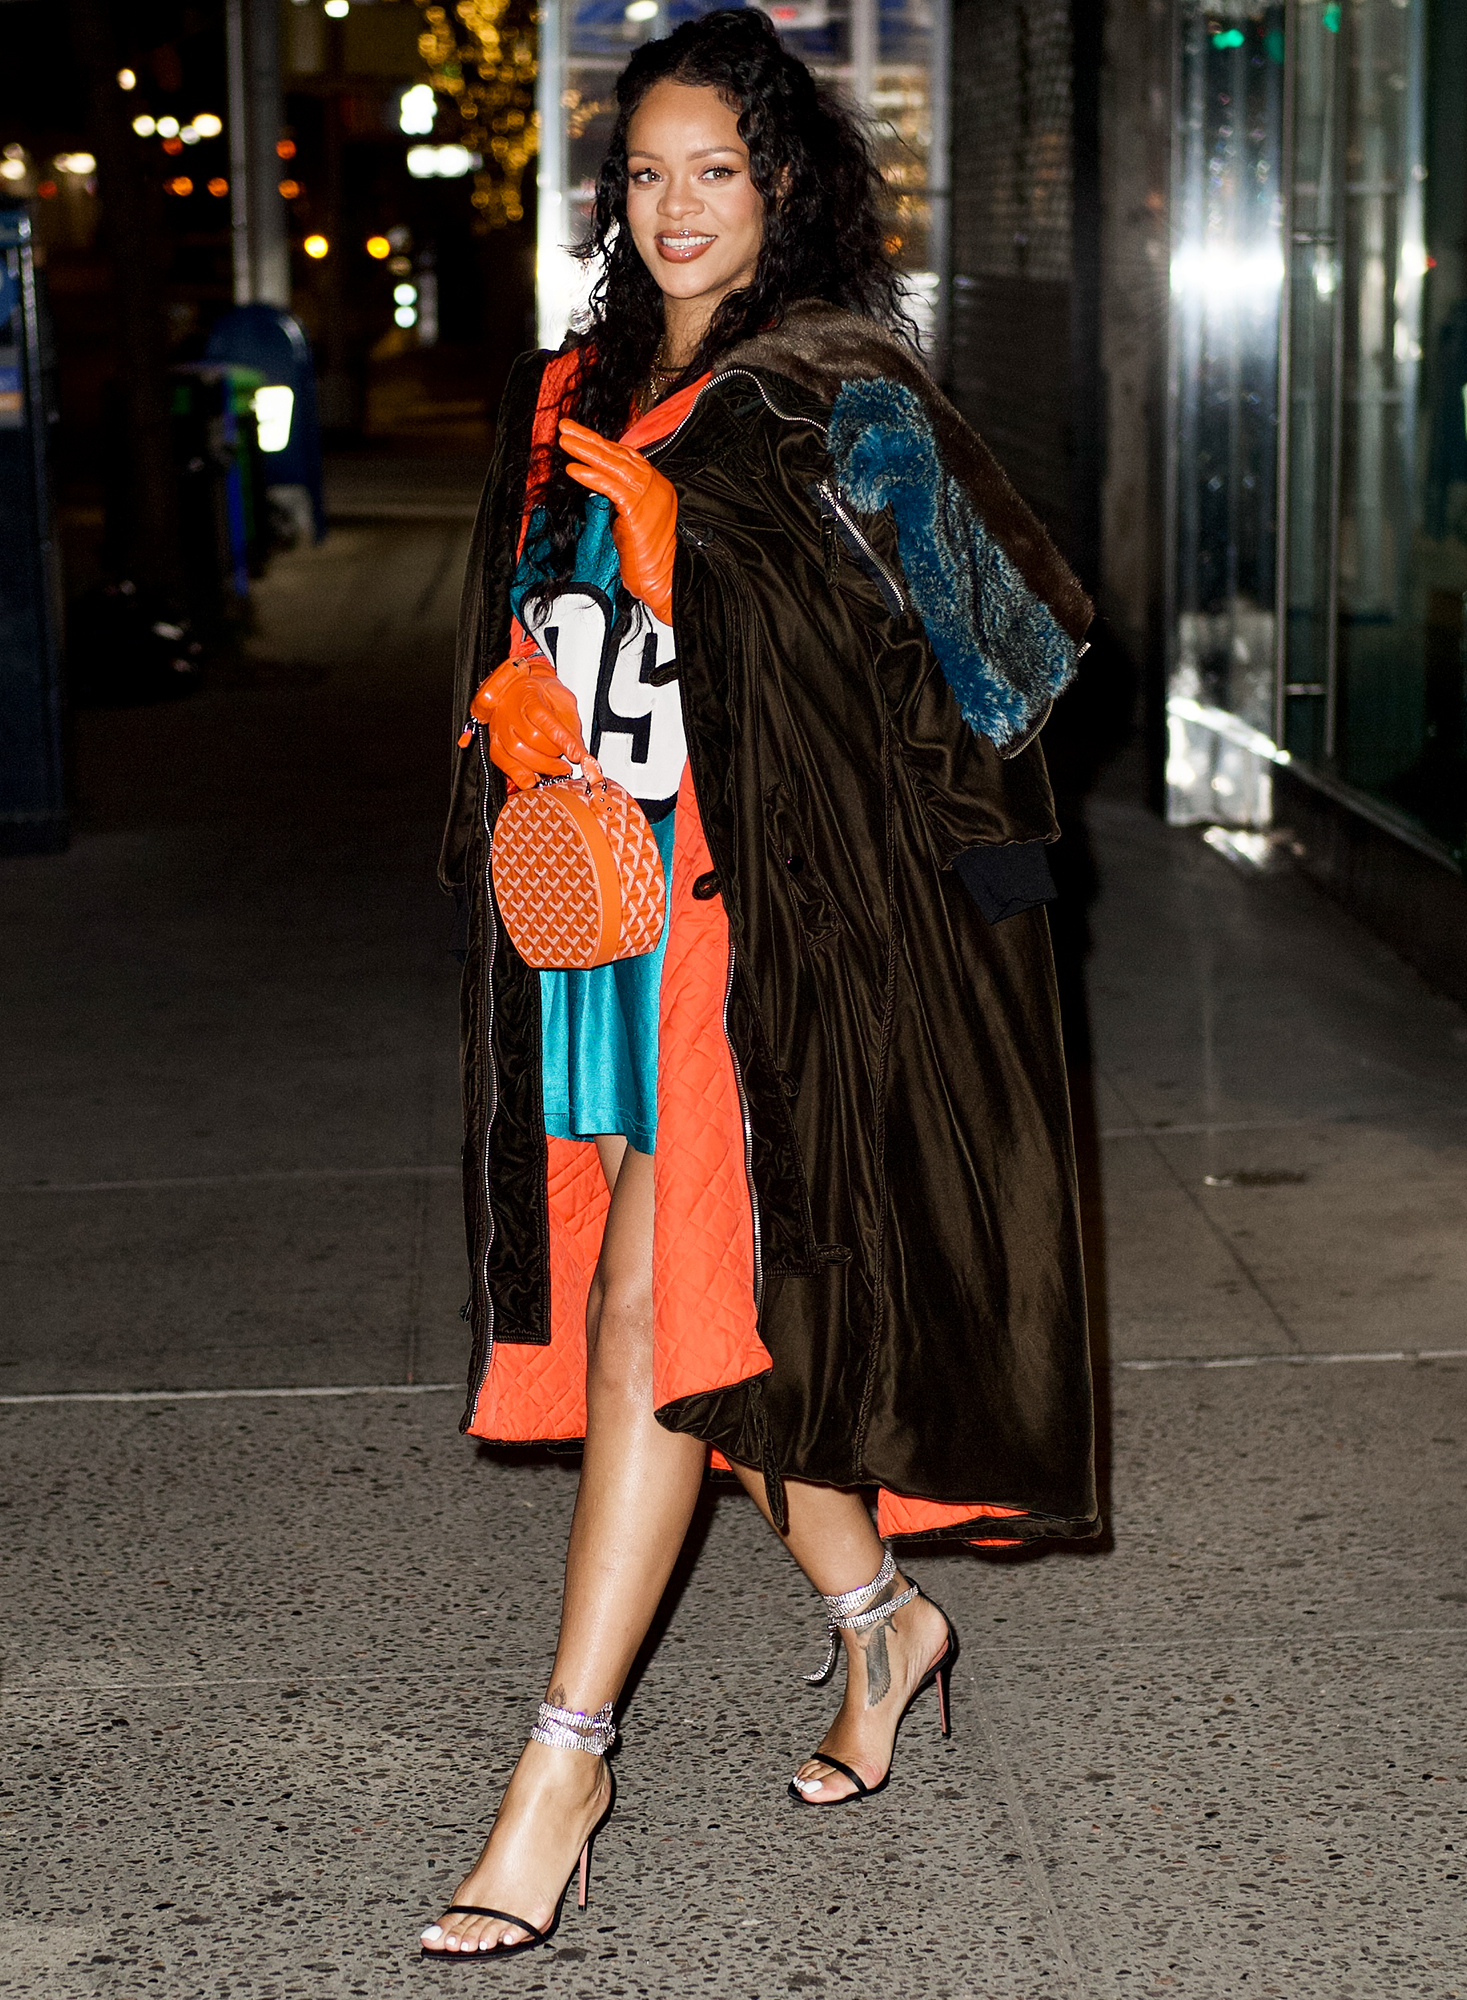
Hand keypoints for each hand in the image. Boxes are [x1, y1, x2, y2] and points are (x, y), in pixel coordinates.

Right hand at [466, 656, 587, 791]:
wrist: (515, 687)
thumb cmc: (540, 692)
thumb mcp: (562, 699)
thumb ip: (571, 723)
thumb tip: (579, 749)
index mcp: (529, 695)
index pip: (545, 720)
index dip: (563, 740)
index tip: (577, 755)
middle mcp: (510, 711)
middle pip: (531, 738)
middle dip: (553, 755)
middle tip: (567, 763)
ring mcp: (500, 726)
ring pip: (516, 751)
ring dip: (540, 766)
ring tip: (556, 770)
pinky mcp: (495, 740)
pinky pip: (501, 760)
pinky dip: (516, 773)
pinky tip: (530, 779)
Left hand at [559, 417, 677, 624]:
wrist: (666, 579)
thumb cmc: (649, 559)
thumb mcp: (631, 522)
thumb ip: (619, 502)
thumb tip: (598, 492)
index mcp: (656, 486)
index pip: (626, 457)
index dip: (602, 445)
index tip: (581, 436)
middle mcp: (655, 484)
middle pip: (619, 454)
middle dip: (589, 439)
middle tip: (566, 427)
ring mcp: (649, 494)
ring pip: (613, 465)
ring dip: (586, 450)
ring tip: (564, 440)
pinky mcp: (638, 507)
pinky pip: (610, 486)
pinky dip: (591, 476)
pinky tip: (573, 469)